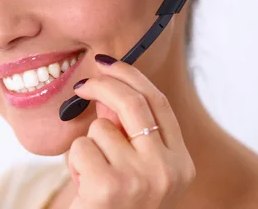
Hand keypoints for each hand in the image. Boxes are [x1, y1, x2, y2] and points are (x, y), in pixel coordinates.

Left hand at [67, 55, 195, 208]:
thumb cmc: (115, 203)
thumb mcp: (135, 168)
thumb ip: (130, 132)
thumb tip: (108, 90)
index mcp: (181, 164)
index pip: (159, 103)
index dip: (132, 76)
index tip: (108, 63)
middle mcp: (169, 171)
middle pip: (133, 103)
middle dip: (103, 85)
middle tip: (83, 86)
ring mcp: (142, 180)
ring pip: (101, 128)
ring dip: (87, 145)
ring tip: (92, 173)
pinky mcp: (110, 187)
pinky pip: (81, 146)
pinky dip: (75, 161)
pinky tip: (84, 185)